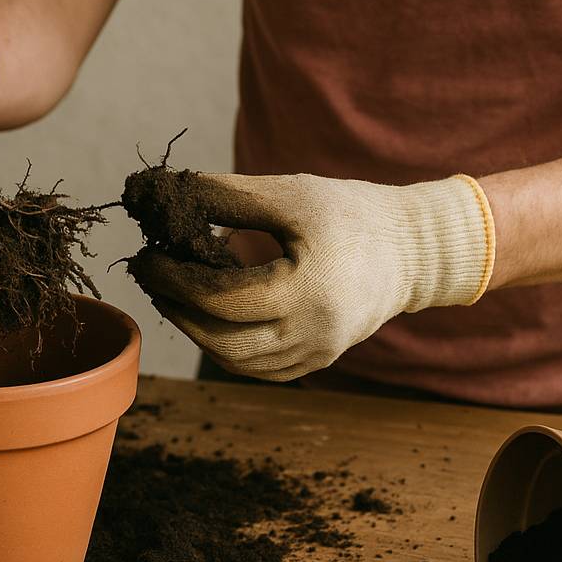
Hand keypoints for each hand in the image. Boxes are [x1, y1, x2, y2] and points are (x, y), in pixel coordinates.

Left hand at [131, 172, 494, 380]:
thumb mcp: (291, 194)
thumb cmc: (351, 212)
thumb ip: (227, 196)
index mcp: (308, 291)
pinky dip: (224, 345)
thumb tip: (166, 194)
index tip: (148, 254)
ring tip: (172, 292)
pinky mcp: (316, 363)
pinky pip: (258, 368)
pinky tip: (206, 313)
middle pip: (221, 341)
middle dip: (176, 308)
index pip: (221, 298)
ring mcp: (316, 356)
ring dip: (195, 330)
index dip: (175, 279)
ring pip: (236, 362)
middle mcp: (313, 335)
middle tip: (151, 273)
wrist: (413, 250)